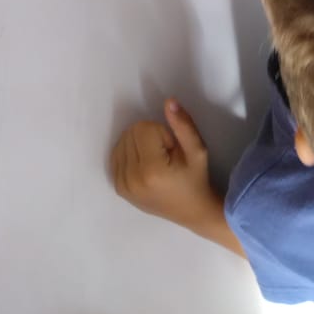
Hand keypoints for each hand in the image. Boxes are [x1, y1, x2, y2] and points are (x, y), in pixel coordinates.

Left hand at [111, 101, 223, 232]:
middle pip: (131, 132)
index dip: (162, 133)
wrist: (192, 212)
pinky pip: (116, 154)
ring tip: (157, 162)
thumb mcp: (197, 150)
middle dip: (150, 137)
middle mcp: (132, 179)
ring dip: (140, 144)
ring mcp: (123, 185)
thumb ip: (183, 125)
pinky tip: (145, 164)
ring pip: (123, 140)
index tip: (172, 149)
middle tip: (166, 156)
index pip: (144, 127)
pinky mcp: (119, 188)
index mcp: (151, 170)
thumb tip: (168, 101)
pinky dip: (130, 153)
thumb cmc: (195, 179)